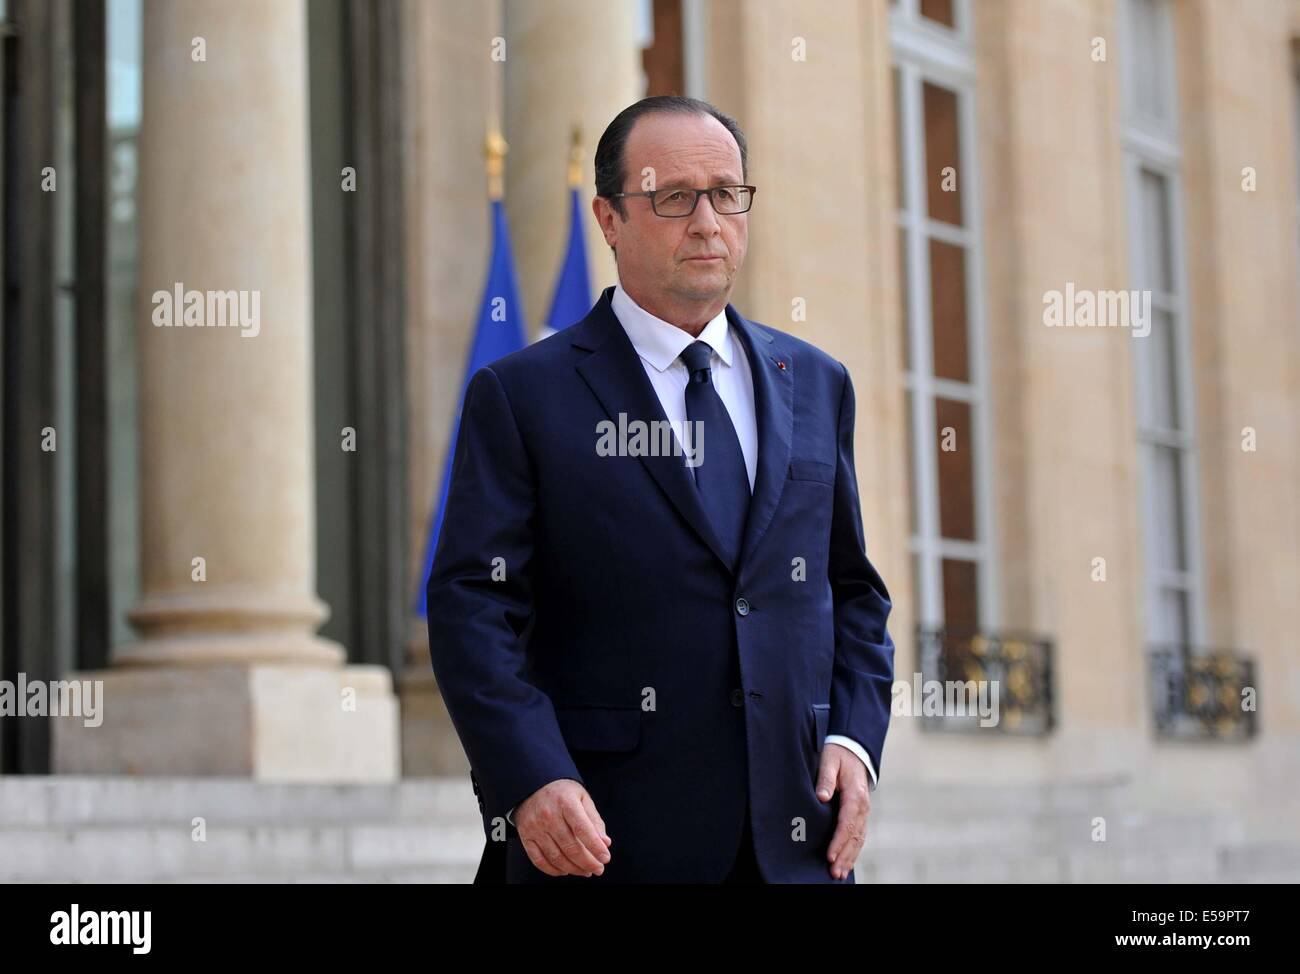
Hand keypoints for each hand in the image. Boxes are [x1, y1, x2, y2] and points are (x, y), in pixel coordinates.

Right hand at [515, 778, 612, 876]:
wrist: (533, 785)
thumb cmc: (562, 792)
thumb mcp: (582, 798)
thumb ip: (594, 821)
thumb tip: (605, 843)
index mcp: (565, 802)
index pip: (582, 829)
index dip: (595, 847)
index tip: (605, 858)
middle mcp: (548, 815)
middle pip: (570, 846)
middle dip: (587, 862)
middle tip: (598, 869)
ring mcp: (535, 827)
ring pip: (556, 857)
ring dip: (573, 868)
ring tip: (585, 871)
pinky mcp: (525, 836)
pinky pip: (538, 860)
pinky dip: (553, 870)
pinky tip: (565, 870)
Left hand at [815, 742, 869, 879]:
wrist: (854, 749)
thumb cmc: (838, 755)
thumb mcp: (829, 761)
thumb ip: (825, 778)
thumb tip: (822, 797)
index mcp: (855, 795)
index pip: (846, 823)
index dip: (838, 841)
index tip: (830, 855)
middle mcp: (862, 807)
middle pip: (854, 836)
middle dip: (844, 856)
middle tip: (834, 872)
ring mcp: (863, 812)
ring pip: (858, 839)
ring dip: (850, 857)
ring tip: (839, 874)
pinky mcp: (860, 814)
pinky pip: (859, 836)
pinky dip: (853, 851)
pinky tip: (846, 863)